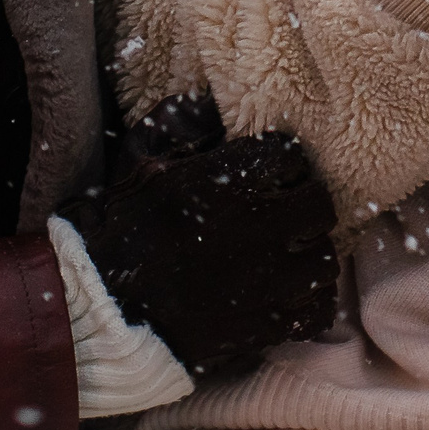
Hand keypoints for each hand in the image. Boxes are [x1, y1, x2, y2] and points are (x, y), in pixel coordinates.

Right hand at [70, 93, 338, 379]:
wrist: (104, 306)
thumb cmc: (120, 229)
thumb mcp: (143, 161)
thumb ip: (182, 127)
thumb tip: (213, 105)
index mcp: (228, 181)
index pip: (291, 154)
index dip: (281, 160)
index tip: (269, 170)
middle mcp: (259, 226)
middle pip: (319, 204)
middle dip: (304, 202)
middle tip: (285, 209)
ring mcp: (269, 281)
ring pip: (324, 257)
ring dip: (309, 251)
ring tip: (287, 253)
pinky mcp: (267, 324)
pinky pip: (317, 310)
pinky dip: (310, 301)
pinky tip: (288, 293)